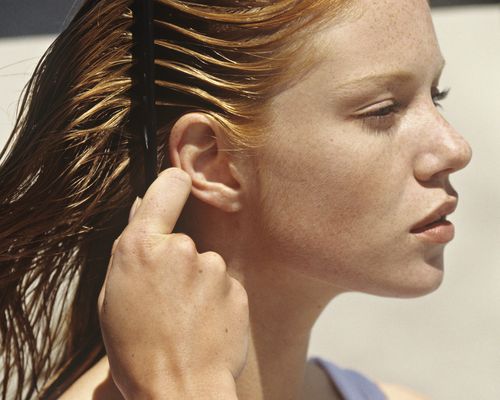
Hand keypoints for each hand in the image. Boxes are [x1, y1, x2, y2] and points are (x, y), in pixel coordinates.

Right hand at [97, 168, 248, 398]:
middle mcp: (182, 248)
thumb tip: (143, 208)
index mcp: (142, 246)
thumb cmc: (136, 350)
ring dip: (196, 283)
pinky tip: (203, 326)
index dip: (173, 185)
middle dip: (175, 261)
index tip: (177, 185)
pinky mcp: (237, 289)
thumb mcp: (113, 297)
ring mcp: (214, 268)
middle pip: (182, 239)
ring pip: (204, 265)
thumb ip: (131, 248)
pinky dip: (215, 300)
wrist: (180, 390)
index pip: (168, 186)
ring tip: (183, 319)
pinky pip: (223, 285)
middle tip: (164, 300)